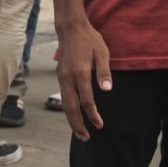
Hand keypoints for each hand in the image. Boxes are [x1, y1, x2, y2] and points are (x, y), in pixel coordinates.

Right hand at [57, 19, 111, 141]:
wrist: (71, 28)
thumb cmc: (89, 39)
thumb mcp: (102, 52)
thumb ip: (104, 72)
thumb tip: (108, 90)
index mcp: (80, 73)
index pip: (86, 100)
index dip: (93, 115)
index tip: (100, 124)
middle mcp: (68, 78)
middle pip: (71, 108)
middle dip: (78, 125)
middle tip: (86, 138)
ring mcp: (62, 77)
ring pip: (64, 104)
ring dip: (71, 120)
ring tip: (79, 132)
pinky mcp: (60, 76)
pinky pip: (63, 97)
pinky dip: (68, 109)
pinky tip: (73, 114)